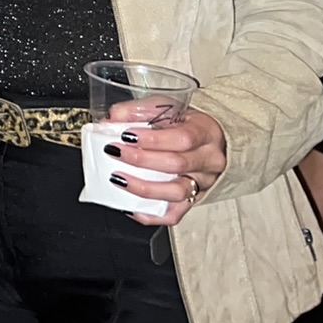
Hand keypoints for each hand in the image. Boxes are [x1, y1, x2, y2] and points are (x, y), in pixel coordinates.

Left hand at [105, 108, 226, 226]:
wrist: (210, 140)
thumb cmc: (185, 123)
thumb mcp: (166, 107)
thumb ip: (139, 110)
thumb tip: (113, 118)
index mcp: (205, 132)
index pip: (182, 138)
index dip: (152, 139)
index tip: (125, 135)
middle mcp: (209, 160)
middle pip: (177, 164)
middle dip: (141, 160)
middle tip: (115, 152)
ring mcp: (203, 183)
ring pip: (177, 192)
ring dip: (144, 188)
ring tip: (119, 179)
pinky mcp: (194, 199)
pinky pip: (175, 214)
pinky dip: (151, 214)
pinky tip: (131, 207)